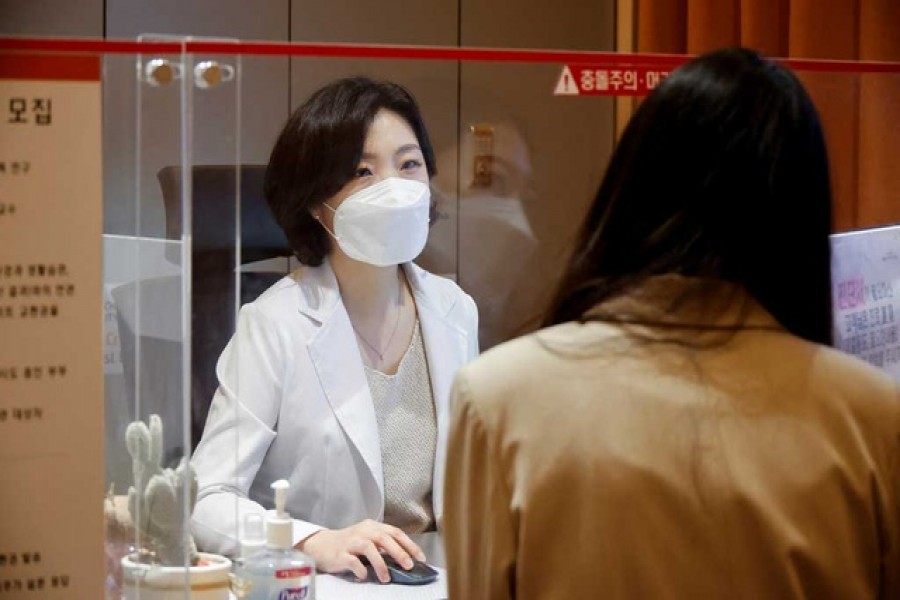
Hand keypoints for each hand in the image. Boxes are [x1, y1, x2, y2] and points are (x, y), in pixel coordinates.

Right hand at [298, 519, 424, 582]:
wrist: (320, 545)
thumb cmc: (348, 544)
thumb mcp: (367, 539)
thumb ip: (383, 546)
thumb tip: (404, 559)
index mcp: (372, 526)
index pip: (395, 532)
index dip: (409, 545)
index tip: (420, 558)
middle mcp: (362, 531)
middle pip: (384, 538)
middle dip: (399, 552)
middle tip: (409, 566)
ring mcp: (350, 542)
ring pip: (369, 548)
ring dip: (380, 564)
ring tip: (386, 578)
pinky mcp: (339, 554)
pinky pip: (352, 561)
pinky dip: (360, 570)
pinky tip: (364, 577)